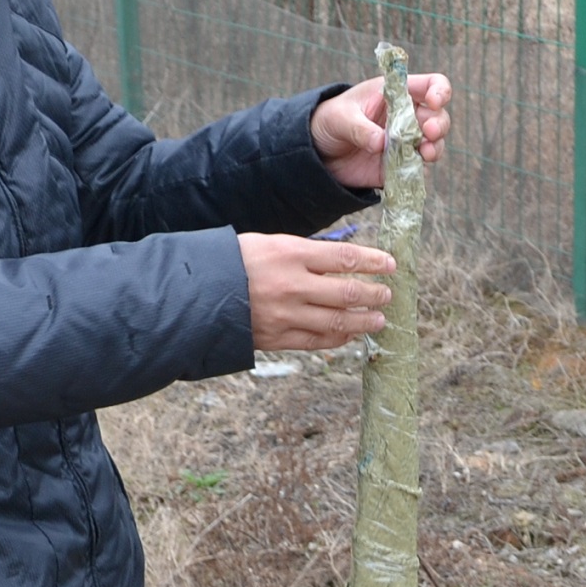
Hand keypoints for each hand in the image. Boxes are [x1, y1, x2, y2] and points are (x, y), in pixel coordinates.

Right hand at [241, 233, 395, 349]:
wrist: (195, 294)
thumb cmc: (234, 262)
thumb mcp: (269, 244)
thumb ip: (305, 255)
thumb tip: (341, 264)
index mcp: (290, 253)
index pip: (344, 257)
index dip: (373, 262)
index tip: (390, 264)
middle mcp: (292, 285)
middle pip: (347, 292)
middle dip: (374, 294)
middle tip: (388, 295)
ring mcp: (285, 315)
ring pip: (337, 321)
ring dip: (363, 321)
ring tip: (379, 319)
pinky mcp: (277, 338)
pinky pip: (317, 342)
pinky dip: (338, 339)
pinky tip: (351, 334)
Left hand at [311, 72, 452, 189]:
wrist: (318, 153)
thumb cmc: (330, 121)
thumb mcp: (340, 118)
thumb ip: (360, 128)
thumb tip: (381, 143)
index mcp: (396, 93)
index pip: (430, 84)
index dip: (439, 91)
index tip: (435, 101)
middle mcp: (407, 116)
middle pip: (438, 116)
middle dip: (439, 124)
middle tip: (429, 132)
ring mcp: (406, 142)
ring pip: (434, 144)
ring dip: (435, 148)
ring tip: (426, 153)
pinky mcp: (400, 165)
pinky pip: (418, 169)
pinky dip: (419, 170)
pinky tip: (411, 170)